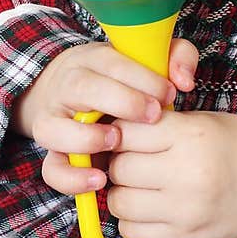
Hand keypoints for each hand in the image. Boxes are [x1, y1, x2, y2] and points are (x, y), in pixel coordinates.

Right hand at [11, 37, 199, 196]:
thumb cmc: (120, 78)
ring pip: (55, 129)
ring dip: (87, 138)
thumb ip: (174, 57)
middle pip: (83, 88)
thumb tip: (185, 81)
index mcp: (93, 60)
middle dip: (121, 103)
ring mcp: (54, 120)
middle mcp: (67, 86)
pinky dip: (72, 178)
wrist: (68, 87)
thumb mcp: (146, 59)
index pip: (113, 63)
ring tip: (116, 141)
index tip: (168, 94)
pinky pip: (52, 168)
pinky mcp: (51, 151)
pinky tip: (100, 180)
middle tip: (152, 117)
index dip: (143, 79)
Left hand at [104, 109, 236, 237]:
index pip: (126, 133)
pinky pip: (135, 234)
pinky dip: (133, 222)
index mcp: (190, 135)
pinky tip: (148, 210)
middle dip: (119, 164)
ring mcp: (187, 210)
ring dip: (123, 195)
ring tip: (139, 187)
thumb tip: (113, 137)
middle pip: (119, 170)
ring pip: (121, 205)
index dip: (120, 133)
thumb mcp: (200, 121)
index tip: (126, 136)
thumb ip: (160, 128)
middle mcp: (186, 173)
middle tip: (132, 161)